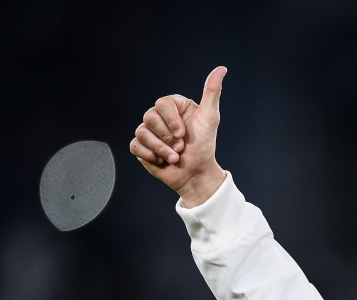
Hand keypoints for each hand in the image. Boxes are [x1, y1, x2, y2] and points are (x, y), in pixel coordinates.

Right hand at [130, 66, 227, 207]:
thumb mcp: (210, 118)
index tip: (183, 133)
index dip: (171, 120)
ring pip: (142, 132)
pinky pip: (135, 146)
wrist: (196, 173)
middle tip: (181, 146)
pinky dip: (150, 155)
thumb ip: (212, 92)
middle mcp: (160, 117)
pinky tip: (162, 160)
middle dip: (167, 137)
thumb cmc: (204, 146)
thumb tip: (221, 69)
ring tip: (175, 156)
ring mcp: (149, 132)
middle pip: (150, 116)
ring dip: (161, 149)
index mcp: (174, 107)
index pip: (162, 103)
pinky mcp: (141, 147)